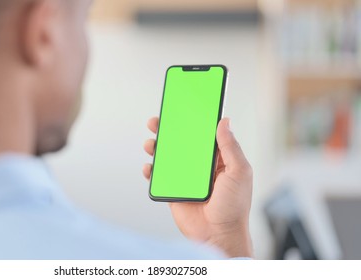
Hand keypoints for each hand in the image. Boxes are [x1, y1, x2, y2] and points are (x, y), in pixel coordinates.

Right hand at [143, 117, 252, 257]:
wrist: (219, 235)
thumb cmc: (234, 206)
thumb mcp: (239, 172)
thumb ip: (230, 147)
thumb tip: (224, 122)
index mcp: (217, 159)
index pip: (202, 134)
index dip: (192, 121)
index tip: (181, 108)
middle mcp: (200, 166)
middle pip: (180, 142)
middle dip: (167, 130)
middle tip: (157, 121)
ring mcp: (186, 178)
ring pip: (167, 157)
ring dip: (156, 147)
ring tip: (151, 143)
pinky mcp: (174, 190)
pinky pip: (159, 177)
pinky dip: (151, 171)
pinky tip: (149, 167)